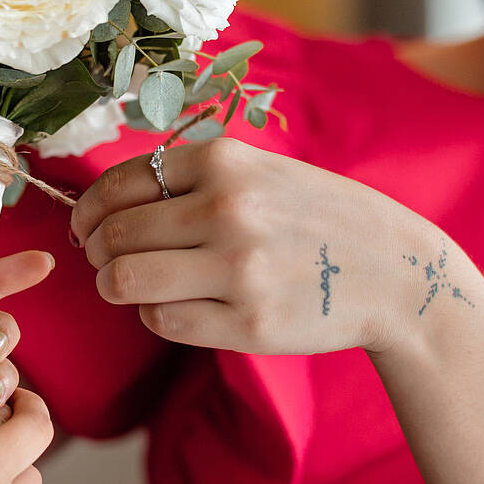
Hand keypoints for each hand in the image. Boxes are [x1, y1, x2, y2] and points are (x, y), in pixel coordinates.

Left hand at [69, 137, 443, 354]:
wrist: (396, 271)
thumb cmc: (316, 219)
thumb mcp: (261, 172)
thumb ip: (192, 179)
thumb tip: (105, 206)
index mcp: (226, 161)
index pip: (119, 183)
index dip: (89, 211)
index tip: (86, 229)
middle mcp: (228, 208)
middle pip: (114, 236)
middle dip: (98, 253)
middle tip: (108, 262)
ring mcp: (239, 268)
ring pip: (124, 281)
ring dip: (116, 287)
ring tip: (132, 287)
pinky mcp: (248, 323)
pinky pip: (161, 321)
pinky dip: (155, 316)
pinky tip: (178, 307)